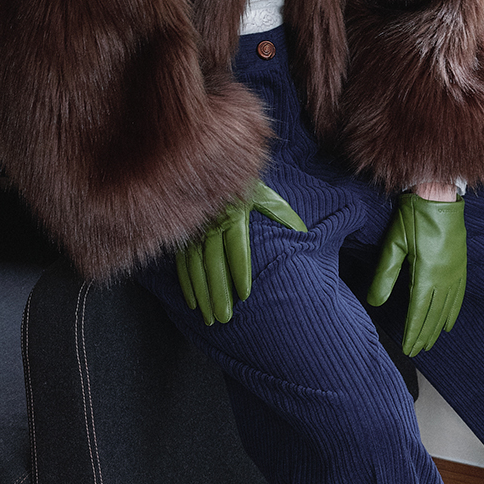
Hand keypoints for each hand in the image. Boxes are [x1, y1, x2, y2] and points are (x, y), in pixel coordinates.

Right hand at [176, 181, 306, 324]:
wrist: (208, 165)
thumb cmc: (241, 183)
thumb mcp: (262, 193)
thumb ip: (280, 212)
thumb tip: (302, 231)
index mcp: (233, 214)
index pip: (237, 247)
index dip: (240, 271)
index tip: (245, 294)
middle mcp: (211, 224)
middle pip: (214, 263)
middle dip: (219, 292)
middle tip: (225, 318)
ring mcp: (193, 231)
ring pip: (196, 267)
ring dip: (202, 294)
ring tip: (210, 317)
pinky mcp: (182, 236)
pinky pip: (182, 263)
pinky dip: (186, 284)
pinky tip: (192, 303)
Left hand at [366, 191, 466, 356]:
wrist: (438, 197)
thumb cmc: (413, 218)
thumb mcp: (394, 245)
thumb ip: (384, 275)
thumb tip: (374, 302)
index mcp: (425, 274)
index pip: (417, 312)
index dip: (412, 332)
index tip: (408, 348)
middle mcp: (443, 278)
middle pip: (433, 314)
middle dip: (424, 335)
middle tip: (417, 351)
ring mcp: (454, 272)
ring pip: (446, 308)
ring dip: (438, 327)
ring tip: (431, 342)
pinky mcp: (460, 265)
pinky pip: (458, 295)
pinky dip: (453, 312)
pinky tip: (450, 322)